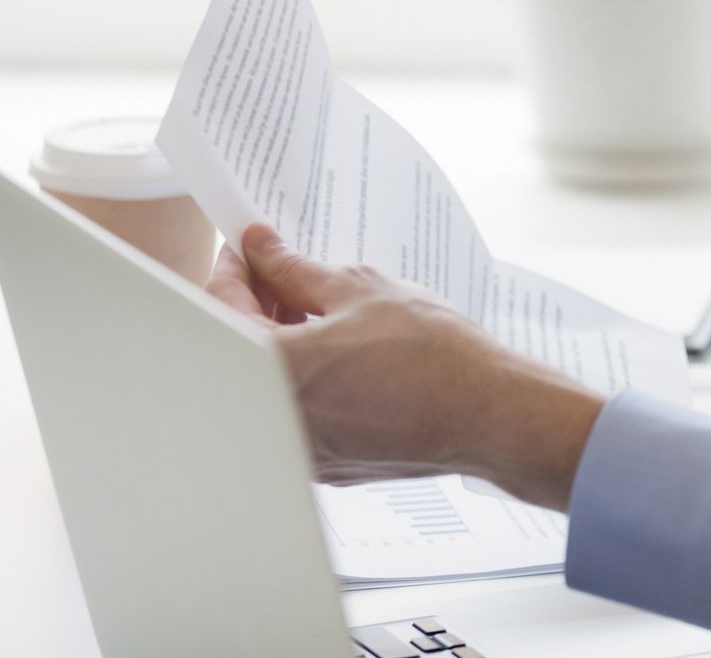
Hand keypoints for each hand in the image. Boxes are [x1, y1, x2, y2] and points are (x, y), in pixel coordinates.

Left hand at [205, 223, 600, 509]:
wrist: (487, 413)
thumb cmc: (433, 354)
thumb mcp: (362, 290)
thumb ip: (297, 269)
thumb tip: (264, 250)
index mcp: (273, 366)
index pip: (223, 306)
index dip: (236, 268)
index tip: (250, 249)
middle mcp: (274, 415)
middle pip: (239, 348)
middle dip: (257, 304)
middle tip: (286, 271)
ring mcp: (300, 446)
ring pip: (269, 383)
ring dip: (281, 341)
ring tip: (322, 309)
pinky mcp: (328, 462)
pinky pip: (298, 410)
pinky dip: (306, 377)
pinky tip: (343, 352)